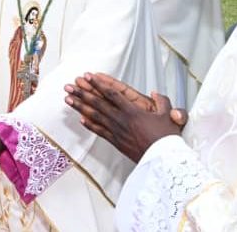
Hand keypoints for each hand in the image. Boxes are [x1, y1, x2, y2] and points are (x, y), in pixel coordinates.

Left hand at [65, 73, 181, 162]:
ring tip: (68, 99)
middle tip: (69, 86)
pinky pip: (99, 131)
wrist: (164, 161)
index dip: (98, 83)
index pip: (111, 93)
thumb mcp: (169, 116)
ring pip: (94, 116)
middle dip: (82, 93)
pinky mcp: (116, 142)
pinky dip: (89, 125)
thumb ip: (163, 102)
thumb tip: (156, 93)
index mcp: (132, 111)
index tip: (88, 76)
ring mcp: (116, 131)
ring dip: (80, 106)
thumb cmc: (166, 139)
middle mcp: (121, 120)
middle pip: (97, 103)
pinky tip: (81, 119)